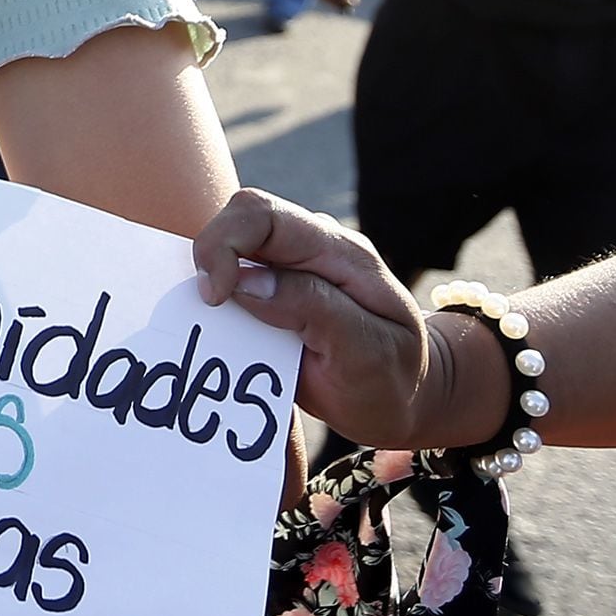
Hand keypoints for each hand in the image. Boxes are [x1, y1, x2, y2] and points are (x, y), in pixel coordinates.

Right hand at [193, 188, 470, 445]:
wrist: (405, 400)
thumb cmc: (392, 378)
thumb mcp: (367, 353)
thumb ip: (313, 308)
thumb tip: (245, 281)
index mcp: (339, 253)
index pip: (264, 215)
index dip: (224, 244)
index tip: (215, 297)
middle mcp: (311, 250)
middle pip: (239, 218)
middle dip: (210, 257)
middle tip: (210, 309)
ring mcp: (291, 269)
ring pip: (230, 248)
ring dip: (210, 282)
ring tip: (216, 327)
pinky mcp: (273, 294)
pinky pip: (233, 281)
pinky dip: (216, 303)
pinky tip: (221, 333)